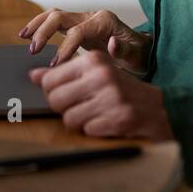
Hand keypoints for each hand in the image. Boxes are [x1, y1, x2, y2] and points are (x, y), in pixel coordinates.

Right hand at [18, 7, 151, 72]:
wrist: (142, 50)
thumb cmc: (139, 54)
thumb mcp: (137, 56)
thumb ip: (124, 50)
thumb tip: (111, 44)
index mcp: (104, 22)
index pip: (77, 31)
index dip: (65, 48)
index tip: (56, 65)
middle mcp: (91, 17)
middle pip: (60, 16)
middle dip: (44, 32)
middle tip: (34, 50)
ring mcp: (83, 20)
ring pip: (54, 15)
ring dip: (38, 25)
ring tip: (24, 38)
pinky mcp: (77, 26)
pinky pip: (55, 22)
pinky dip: (40, 26)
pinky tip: (28, 35)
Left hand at [29, 50, 173, 140]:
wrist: (159, 108)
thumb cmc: (123, 90)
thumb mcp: (96, 73)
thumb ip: (64, 73)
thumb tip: (33, 76)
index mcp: (93, 61)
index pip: (50, 80)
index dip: (52, 92)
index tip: (63, 94)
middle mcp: (101, 76)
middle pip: (55, 100)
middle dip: (63, 108)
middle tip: (79, 106)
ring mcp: (110, 98)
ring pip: (69, 118)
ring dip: (79, 121)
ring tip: (94, 114)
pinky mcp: (117, 119)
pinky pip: (87, 130)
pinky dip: (94, 130)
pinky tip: (106, 122)